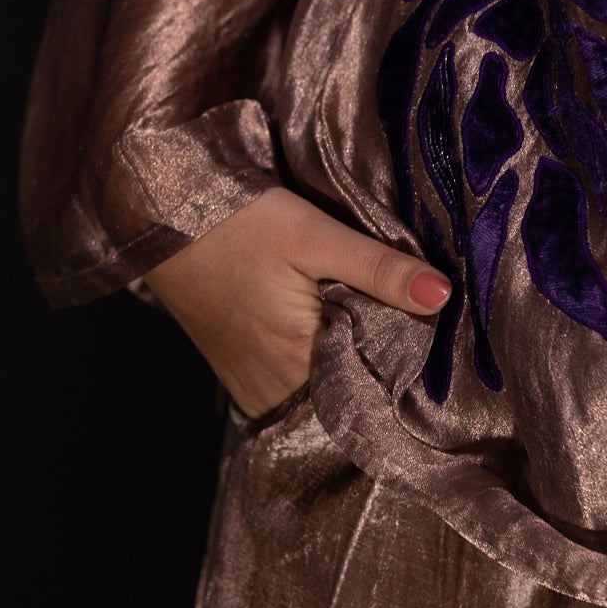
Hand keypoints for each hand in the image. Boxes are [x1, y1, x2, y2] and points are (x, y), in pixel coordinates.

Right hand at [143, 186, 451, 419]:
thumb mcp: (313, 234)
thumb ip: (378, 268)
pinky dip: (315, 365)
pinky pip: (292, 386)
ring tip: (375, 327)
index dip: (405, 366)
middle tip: (412, 330)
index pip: (372, 389)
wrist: (162, 214)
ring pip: (319, 391)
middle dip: (378, 367)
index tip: (433, 343)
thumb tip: (444, 296)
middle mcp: (272, 391)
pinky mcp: (238, 373)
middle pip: (345, 392)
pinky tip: (332, 331)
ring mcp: (250, 387)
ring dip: (346, 365)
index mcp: (296, 364)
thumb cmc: (238, 221)